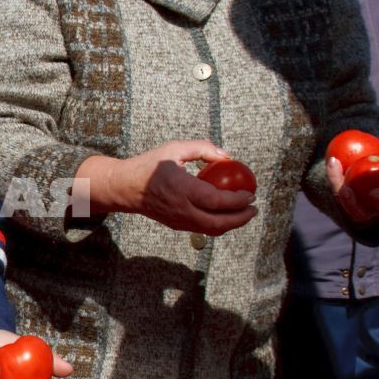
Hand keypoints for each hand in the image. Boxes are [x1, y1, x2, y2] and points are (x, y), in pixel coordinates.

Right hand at [81, 141, 258, 234]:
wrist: (124, 188)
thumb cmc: (148, 165)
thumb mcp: (175, 148)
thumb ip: (203, 149)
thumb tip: (227, 155)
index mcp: (182, 189)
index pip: (217, 201)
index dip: (238, 200)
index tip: (251, 194)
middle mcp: (181, 209)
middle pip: (219, 222)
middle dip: (241, 218)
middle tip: (254, 208)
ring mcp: (178, 220)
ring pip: (212, 230)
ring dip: (231, 224)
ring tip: (244, 214)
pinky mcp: (176, 225)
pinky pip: (202, 229)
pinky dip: (218, 225)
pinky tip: (225, 215)